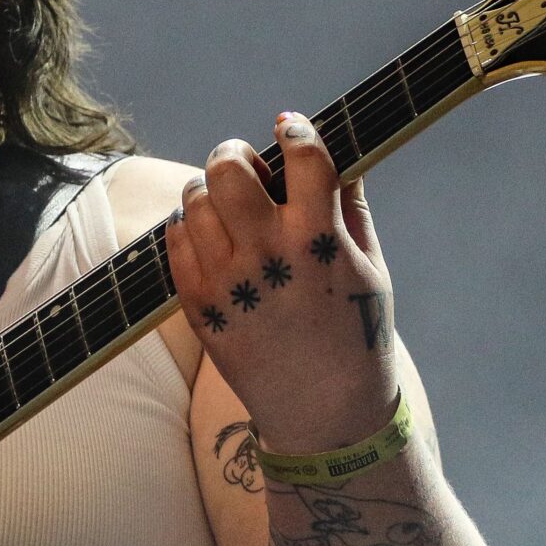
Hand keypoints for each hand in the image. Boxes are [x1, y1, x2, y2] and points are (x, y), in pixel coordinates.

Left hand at [166, 112, 401, 453]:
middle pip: (229, 168)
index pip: (303, 155)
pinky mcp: (198, 306)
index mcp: (320, 241)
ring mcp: (228, 282)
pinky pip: (174, 240)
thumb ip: (350, 206)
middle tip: (246, 167)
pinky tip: (212, 240)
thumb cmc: (357, 337)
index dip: (296, 130)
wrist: (326, 417)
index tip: (291, 128)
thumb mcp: (371, 268)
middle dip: (236, 154)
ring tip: (228, 208)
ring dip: (209, 191)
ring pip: (195, 199)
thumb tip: (338, 151)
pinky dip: (188, 227)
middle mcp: (269, 255)